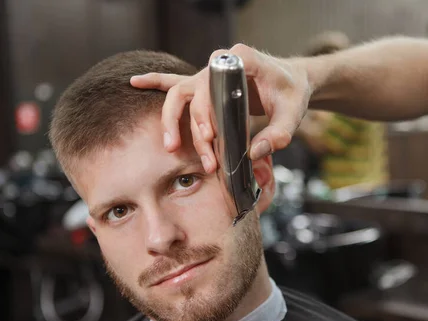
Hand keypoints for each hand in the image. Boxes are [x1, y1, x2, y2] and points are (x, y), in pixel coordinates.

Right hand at [130, 44, 310, 172]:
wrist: (291, 82)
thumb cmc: (292, 93)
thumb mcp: (292, 114)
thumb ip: (278, 134)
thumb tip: (253, 154)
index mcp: (242, 59)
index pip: (216, 80)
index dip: (208, 108)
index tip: (210, 134)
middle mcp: (220, 64)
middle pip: (194, 92)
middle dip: (193, 126)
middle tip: (205, 153)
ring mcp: (209, 74)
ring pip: (180, 94)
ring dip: (172, 120)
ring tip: (171, 146)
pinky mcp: (205, 85)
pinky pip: (174, 82)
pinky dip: (154, 81)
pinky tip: (135, 82)